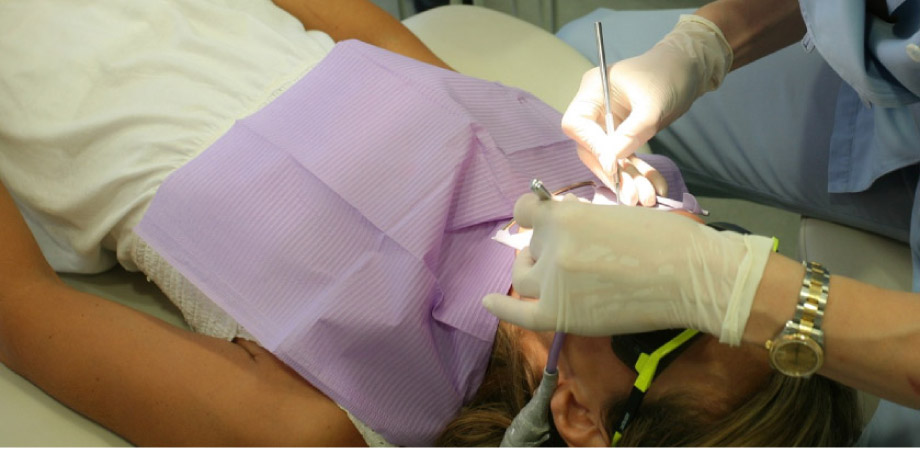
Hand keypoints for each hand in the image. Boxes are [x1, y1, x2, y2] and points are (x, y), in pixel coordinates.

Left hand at [482, 193, 772, 344]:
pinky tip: (488, 302)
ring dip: (535, 274)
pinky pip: (519, 313)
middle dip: (544, 249)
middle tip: (574, 257)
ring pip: (524, 277)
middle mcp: (552, 245)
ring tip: (557, 277)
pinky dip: (501, 308)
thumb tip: (563, 233)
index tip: (542, 222)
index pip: (526, 211)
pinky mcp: (560, 314)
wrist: (692, 276)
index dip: (534, 217)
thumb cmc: (667, 239)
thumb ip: (581, 222)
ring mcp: (553, 282)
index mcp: (565, 215)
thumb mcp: (616, 212)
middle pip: (530, 247)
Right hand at [561, 15, 731, 202]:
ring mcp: (608, 122)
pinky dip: (639, 172)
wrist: (691, 68)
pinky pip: (626, 157)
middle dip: (613, 172)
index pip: (577, 124)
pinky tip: (654, 186)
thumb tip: (610, 162)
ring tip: (646, 198)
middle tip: (632, 195)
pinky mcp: (623, 133)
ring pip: (610, 157)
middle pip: (591, 147)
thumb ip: (631, 132)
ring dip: (628, 178)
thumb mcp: (652, 104)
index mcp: (593, 91)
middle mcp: (595, 108)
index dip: (592, 146)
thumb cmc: (669, 74)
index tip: (613, 165)